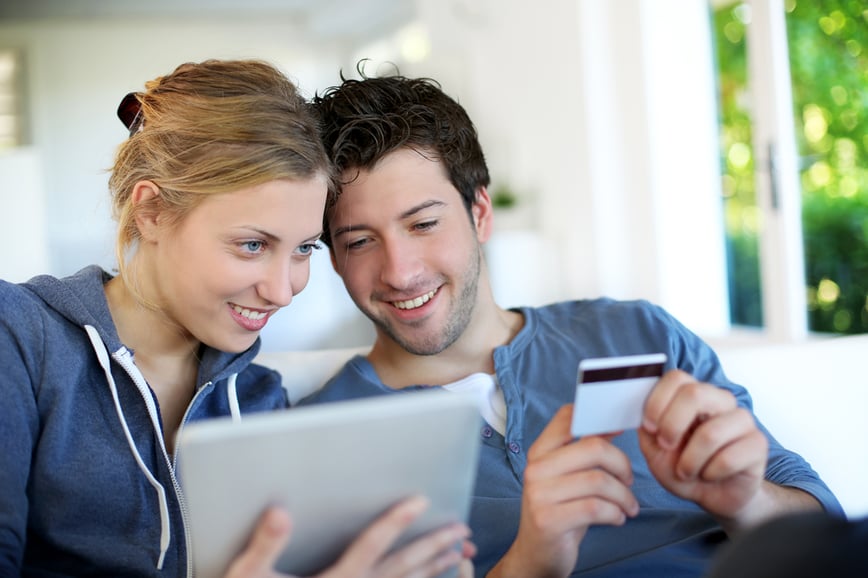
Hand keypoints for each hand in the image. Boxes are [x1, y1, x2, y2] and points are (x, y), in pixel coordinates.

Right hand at [225, 496, 472, 577]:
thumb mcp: (248, 574)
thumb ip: (265, 544)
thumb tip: (280, 511)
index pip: (371, 544)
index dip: (396, 520)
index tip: (421, 499)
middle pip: (402, 566)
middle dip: (434, 544)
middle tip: (462, 529)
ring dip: (435, 567)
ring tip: (460, 552)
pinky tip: (437, 577)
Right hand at [489, 405, 638, 577]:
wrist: (536, 554)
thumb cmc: (559, 511)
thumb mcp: (568, 477)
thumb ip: (585, 451)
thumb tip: (611, 425)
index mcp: (539, 453)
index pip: (567, 419)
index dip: (599, 419)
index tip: (620, 429)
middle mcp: (536, 469)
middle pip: (593, 448)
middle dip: (621, 464)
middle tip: (628, 480)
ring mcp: (539, 495)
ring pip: (599, 481)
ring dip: (624, 495)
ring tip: (628, 506)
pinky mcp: (549, 520)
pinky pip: (596, 508)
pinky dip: (616, 513)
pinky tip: (617, 518)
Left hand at [639, 369, 767, 524]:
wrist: (713, 496)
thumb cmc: (684, 467)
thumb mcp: (654, 449)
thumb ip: (646, 427)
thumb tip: (639, 408)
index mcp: (694, 395)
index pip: (676, 377)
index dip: (658, 401)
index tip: (649, 426)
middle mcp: (720, 401)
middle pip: (695, 394)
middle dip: (672, 424)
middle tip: (666, 446)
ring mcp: (742, 420)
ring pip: (710, 433)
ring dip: (690, 460)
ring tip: (687, 470)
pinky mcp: (758, 444)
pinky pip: (728, 458)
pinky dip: (710, 473)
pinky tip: (709, 476)